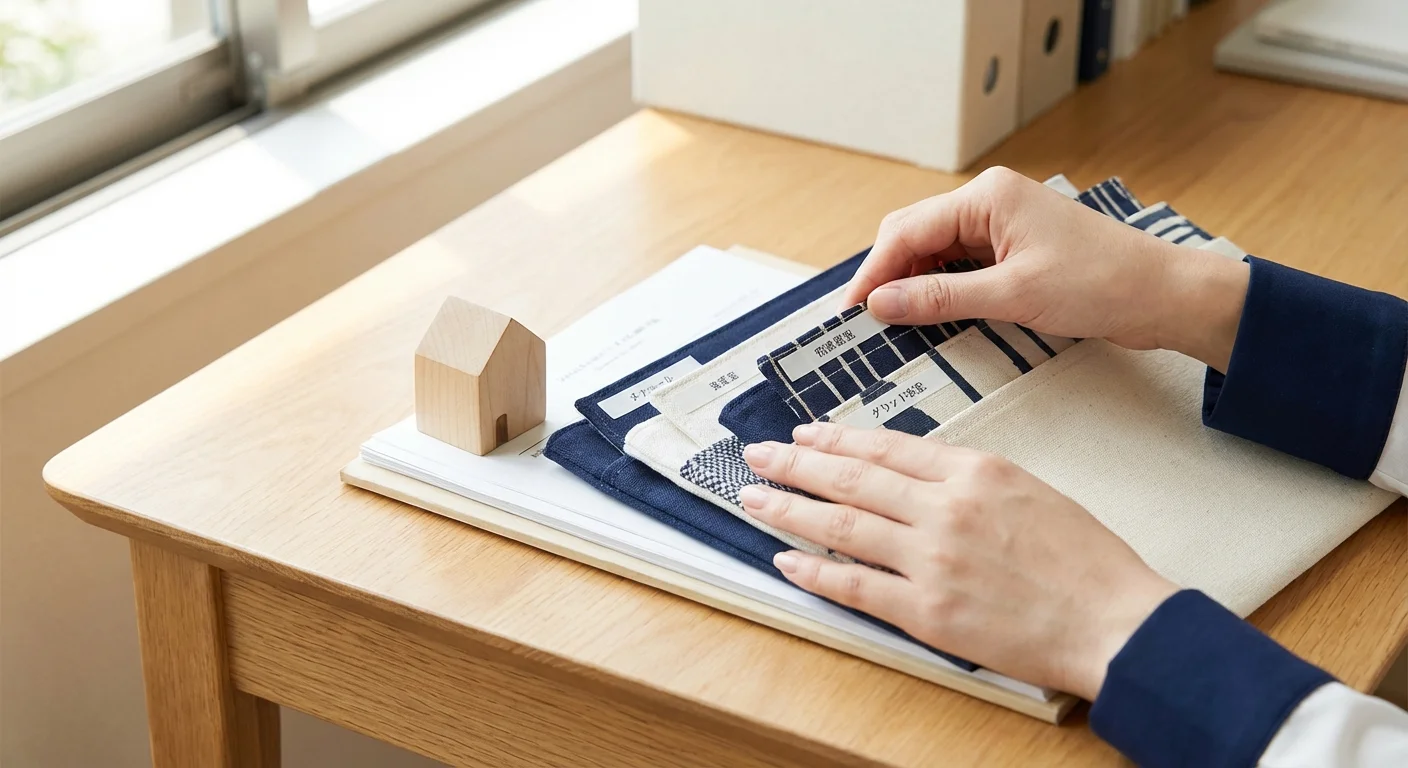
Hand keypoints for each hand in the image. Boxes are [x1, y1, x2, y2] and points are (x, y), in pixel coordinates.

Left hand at [740, 422, 1178, 699]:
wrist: (1114, 620)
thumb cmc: (1084, 561)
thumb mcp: (1028, 489)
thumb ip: (967, 478)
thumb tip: (911, 474)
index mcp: (975, 471)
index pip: (887, 446)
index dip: (838, 438)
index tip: (806, 433)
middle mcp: (946, 508)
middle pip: (852, 477)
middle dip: (797, 463)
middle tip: (760, 454)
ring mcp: (932, 559)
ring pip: (842, 524)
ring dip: (790, 509)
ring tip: (755, 497)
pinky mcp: (926, 611)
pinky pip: (854, 585)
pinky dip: (814, 572)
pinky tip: (786, 560)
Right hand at [843, 167, 1248, 371]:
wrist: (1162, 295)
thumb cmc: (1102, 284)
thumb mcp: (1012, 295)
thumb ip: (941, 298)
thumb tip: (883, 303)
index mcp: (987, 197)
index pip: (907, 231)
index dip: (874, 272)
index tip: (853, 310)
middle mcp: (990, 201)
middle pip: (914, 234)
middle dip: (887, 275)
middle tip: (866, 319)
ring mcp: (1002, 224)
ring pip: (934, 250)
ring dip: (913, 283)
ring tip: (894, 321)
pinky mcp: (1014, 249)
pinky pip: (960, 263)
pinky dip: (940, 287)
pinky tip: (930, 313)